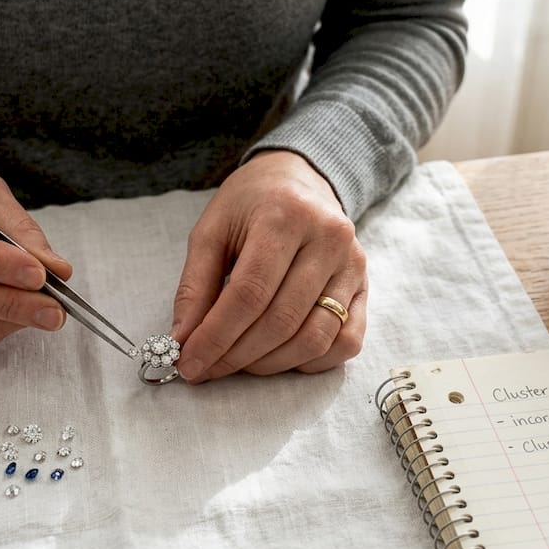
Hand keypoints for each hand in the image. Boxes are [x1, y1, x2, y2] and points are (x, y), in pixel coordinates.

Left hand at [171, 150, 367, 381]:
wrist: (300, 180)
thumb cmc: (251, 205)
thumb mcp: (211, 231)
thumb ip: (195, 286)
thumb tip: (183, 341)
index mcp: (285, 216)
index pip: (249, 293)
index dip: (216, 336)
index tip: (189, 363)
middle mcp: (328, 239)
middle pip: (281, 320)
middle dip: (237, 356)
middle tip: (207, 369)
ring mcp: (353, 265)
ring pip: (315, 338)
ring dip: (270, 364)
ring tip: (238, 363)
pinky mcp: (365, 288)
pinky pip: (346, 342)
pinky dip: (310, 363)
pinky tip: (279, 358)